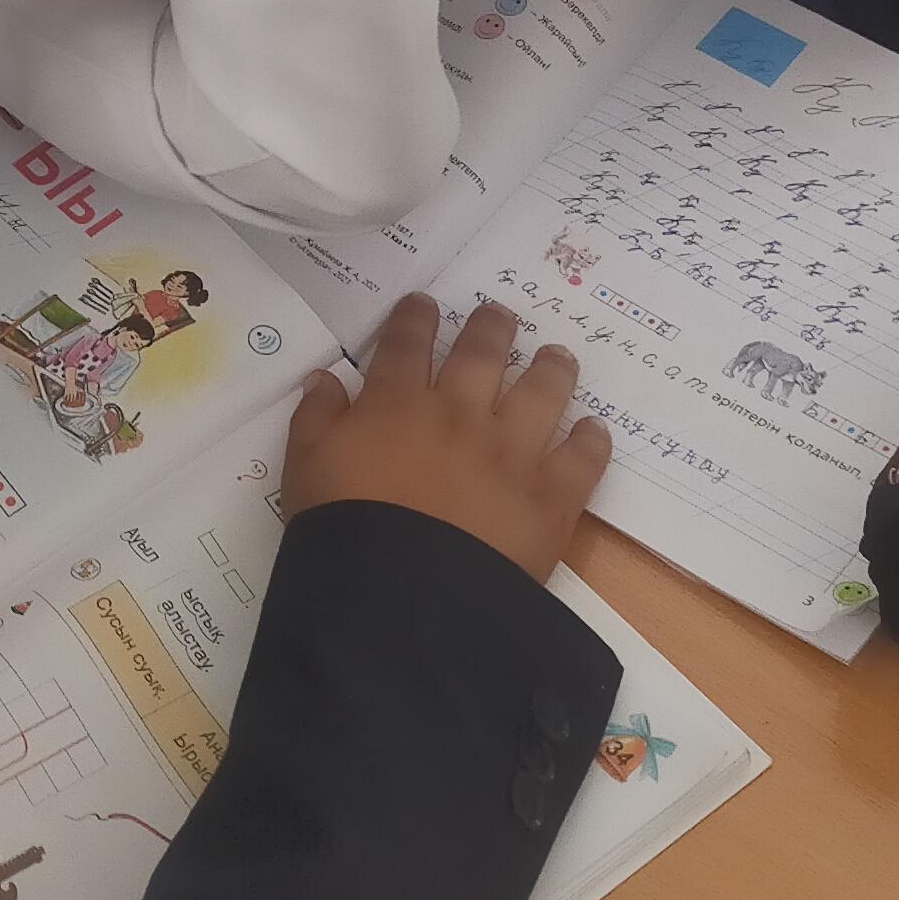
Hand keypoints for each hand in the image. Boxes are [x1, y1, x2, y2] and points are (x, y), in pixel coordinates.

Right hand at [283, 297, 610, 584]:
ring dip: (551, 369)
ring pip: (541, 392)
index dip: (416, 318)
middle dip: (491, 327)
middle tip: (500, 314)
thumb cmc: (344, 529)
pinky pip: (580, 459)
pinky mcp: (550, 496)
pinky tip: (593, 431)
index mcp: (396, 404)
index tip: (425, 304)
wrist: (401, 595)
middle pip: (482, 354)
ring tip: (558, 356)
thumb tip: (326, 378)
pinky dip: (590, 441)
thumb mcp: (305, 467)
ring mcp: (511, 452)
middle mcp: (460, 414)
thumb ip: (315, 417)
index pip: (407, 343)